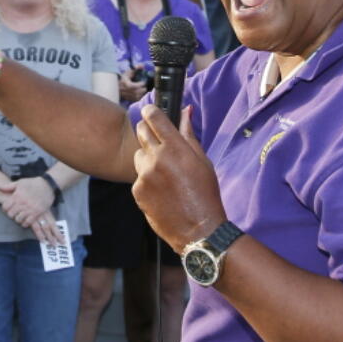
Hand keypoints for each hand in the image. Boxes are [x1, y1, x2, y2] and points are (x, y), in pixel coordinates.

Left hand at [0, 178, 59, 242]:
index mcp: (17, 195)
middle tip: (14, 212)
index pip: (5, 207)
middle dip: (11, 214)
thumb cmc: (32, 183)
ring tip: (20, 216)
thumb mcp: (20, 182)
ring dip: (18, 219)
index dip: (5, 208)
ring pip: (19, 219)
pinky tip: (25, 220)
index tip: (7, 208)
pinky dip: (25, 223)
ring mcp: (30, 208)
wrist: (47, 185)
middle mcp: (23, 203)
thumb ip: (8, 187)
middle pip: (11, 214)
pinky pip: (28, 222)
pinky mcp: (37, 212)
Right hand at [118, 70, 147, 102]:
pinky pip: (136, 99)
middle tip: (144, 86)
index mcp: (124, 83)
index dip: (140, 84)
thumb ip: (135, 68)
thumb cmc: (123, 78)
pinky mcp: (128, 99)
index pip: (133, 86)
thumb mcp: (128, 72)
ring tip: (143, 89)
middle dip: (142, 88)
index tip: (143, 82)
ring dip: (142, 93)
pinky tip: (140, 93)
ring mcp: (126, 96)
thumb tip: (142, 65)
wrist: (116, 86)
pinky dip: (140, 96)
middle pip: (136, 92)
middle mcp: (124, 90)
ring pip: (137, 96)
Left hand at [132, 105, 223, 254]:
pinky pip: (138, 177)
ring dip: (147, 157)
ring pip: (138, 155)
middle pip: (141, 131)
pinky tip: (161, 191)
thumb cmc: (205, 194)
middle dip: (147, 130)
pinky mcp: (137, 190)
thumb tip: (186, 111)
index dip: (150, 111)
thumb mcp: (202, 162)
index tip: (150, 111)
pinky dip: (146, 179)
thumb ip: (189, 134)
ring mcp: (144, 175)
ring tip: (164, 173)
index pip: (155, 118)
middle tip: (156, 138)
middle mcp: (157, 158)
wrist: (198, 230)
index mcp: (176, 148)